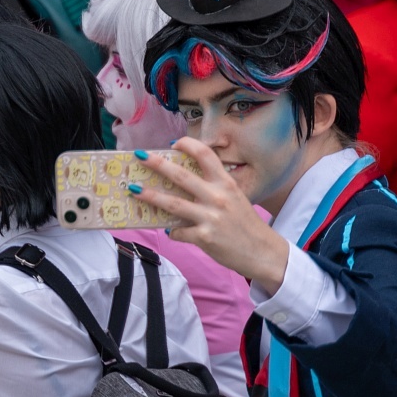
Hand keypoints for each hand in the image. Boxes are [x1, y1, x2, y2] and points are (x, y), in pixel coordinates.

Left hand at [130, 138, 291, 288]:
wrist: (263, 253)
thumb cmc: (245, 224)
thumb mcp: (235, 198)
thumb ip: (213, 187)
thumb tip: (181, 181)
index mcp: (226, 183)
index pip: (206, 155)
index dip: (188, 145)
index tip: (174, 143)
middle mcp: (217, 197)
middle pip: (181, 176)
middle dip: (157, 164)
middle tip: (139, 156)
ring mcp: (210, 218)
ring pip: (172, 203)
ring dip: (150, 195)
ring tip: (134, 189)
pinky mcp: (204, 238)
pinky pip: (178, 232)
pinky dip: (171, 231)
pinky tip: (168, 230)